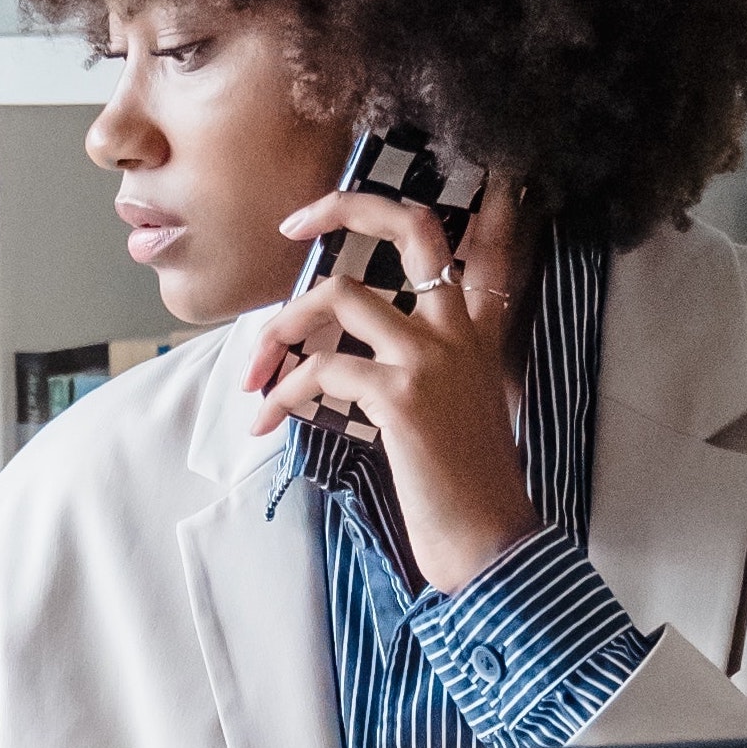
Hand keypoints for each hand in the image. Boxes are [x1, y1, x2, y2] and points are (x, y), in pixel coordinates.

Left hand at [242, 186, 536, 592]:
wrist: (491, 545)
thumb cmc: (466, 491)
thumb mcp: (457, 413)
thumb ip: (418, 372)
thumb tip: (341, 359)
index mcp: (475, 333)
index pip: (471, 243)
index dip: (425, 202)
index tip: (355, 206)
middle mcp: (458, 332)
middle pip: (411, 227)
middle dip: (344, 208)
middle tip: (293, 226)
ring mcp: (431, 359)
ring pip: (340, 294)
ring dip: (281, 327)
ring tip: (255, 371)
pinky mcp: (402, 397)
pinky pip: (322, 370)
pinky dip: (283, 394)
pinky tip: (268, 422)